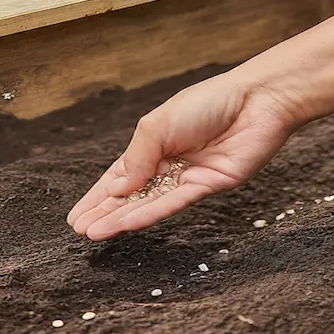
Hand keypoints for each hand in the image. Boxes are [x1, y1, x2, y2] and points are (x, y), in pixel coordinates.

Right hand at [66, 71, 300, 240]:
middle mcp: (167, 166)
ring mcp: (186, 178)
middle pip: (130, 195)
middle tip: (82, 230)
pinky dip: (149, 214)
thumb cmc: (207, 103)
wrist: (255, 100)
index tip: (78, 216)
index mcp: (153, 146)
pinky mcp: (207, 187)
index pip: (118, 177)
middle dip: (105, 213)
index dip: (98, 197)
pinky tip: (127, 223)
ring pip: (148, 204)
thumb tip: (117, 187)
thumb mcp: (158, 124)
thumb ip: (137, 155)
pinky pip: (173, 204)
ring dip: (121, 219)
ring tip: (95, 233)